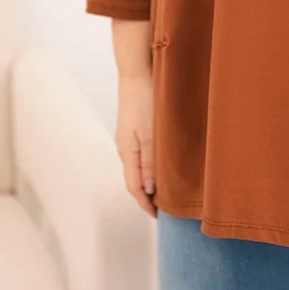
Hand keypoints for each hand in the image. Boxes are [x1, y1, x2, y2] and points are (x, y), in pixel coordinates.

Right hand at [115, 73, 156, 217]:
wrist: (137, 73)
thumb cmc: (145, 100)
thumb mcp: (151, 133)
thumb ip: (150, 161)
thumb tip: (150, 189)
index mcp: (127, 152)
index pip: (134, 187)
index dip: (145, 204)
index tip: (157, 216)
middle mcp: (124, 148)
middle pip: (133, 180)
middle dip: (146, 196)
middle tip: (164, 207)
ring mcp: (127, 138)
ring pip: (137, 168)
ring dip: (148, 181)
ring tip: (164, 190)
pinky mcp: (133, 129)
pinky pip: (139, 155)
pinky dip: (148, 167)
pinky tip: (160, 165)